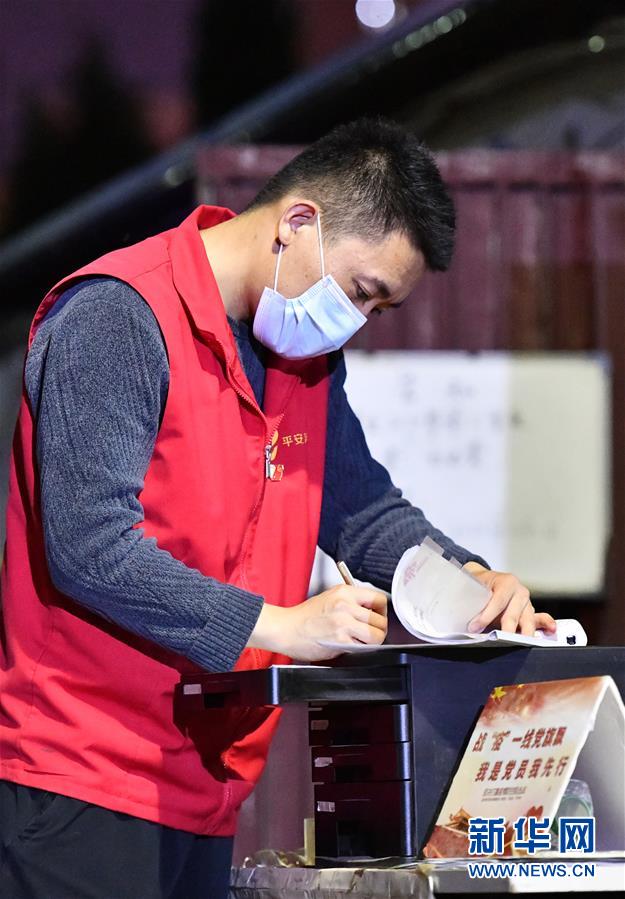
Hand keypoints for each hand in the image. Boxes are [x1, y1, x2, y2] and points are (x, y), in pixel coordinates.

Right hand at [247, 585, 387, 660]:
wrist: (286, 629)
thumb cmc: (304, 617)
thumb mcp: (329, 598)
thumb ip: (351, 602)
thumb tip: (370, 612)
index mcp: (344, 592)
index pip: (379, 599)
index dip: (381, 612)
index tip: (377, 617)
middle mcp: (346, 604)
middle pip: (381, 619)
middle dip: (378, 629)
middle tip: (370, 633)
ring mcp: (344, 622)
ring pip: (377, 635)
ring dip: (372, 642)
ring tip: (361, 641)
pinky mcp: (340, 639)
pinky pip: (363, 647)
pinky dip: (360, 649)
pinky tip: (349, 645)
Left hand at [462, 562, 556, 635]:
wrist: (484, 579)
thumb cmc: (479, 585)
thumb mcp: (474, 588)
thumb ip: (474, 602)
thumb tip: (469, 621)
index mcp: (507, 582)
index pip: (498, 601)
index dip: (486, 616)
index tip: (474, 627)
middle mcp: (520, 592)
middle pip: (514, 615)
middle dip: (504, 629)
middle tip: (494, 640)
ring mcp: (527, 603)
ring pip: (527, 621)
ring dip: (520, 634)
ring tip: (514, 644)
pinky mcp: (530, 613)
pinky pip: (541, 620)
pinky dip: (546, 625)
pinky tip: (550, 630)